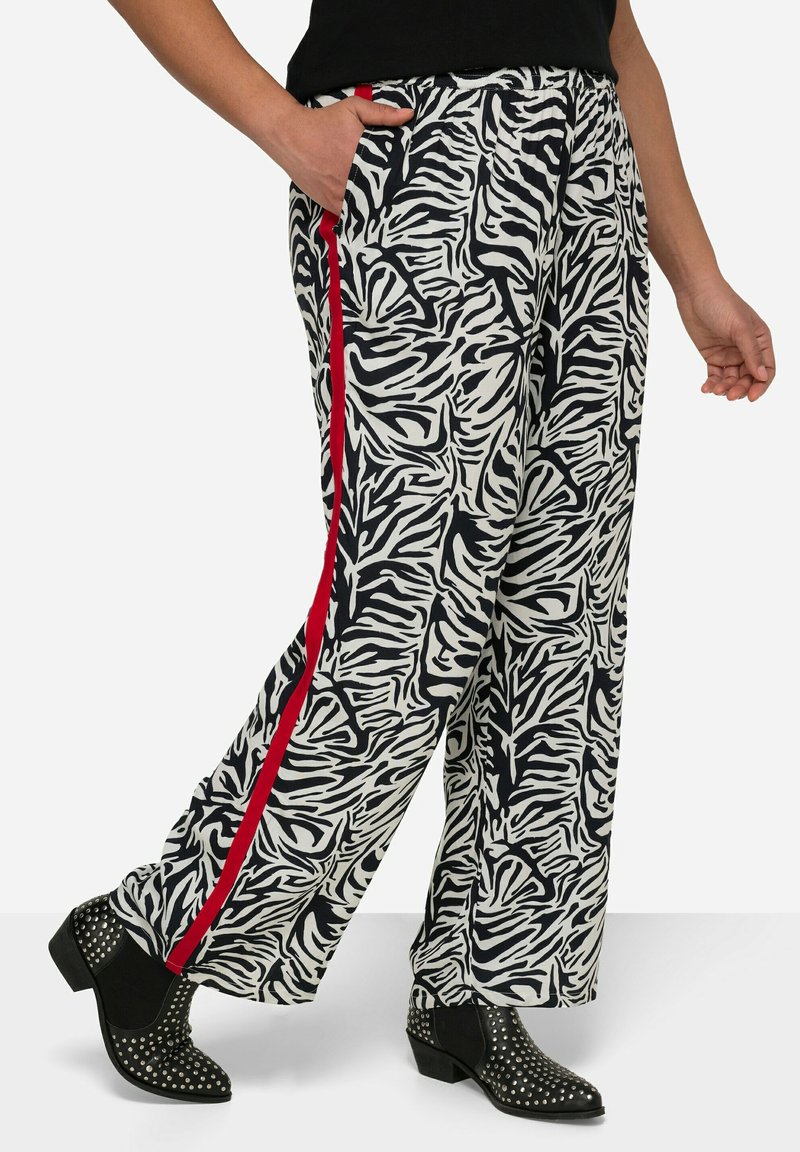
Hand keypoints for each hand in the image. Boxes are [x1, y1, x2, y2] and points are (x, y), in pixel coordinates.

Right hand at [266, 95, 413, 216]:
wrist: (290, 135)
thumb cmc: (322, 121)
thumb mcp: (354, 109)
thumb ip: (382, 113)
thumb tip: (409, 114)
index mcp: (361, 157)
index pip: (389, 177)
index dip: (402, 185)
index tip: (413, 189)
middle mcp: (350, 179)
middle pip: (379, 197)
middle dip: (392, 200)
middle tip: (407, 206)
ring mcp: (338, 194)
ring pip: (364, 211)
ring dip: (376, 212)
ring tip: (392, 215)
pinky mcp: (328, 203)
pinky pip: (348, 216)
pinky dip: (359, 217)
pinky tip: (370, 219)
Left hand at [674, 275, 775, 401]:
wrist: (695, 293)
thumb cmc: (722, 304)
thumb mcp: (740, 329)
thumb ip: (752, 353)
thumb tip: (762, 376)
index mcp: (761, 340)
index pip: (767, 369)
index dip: (761, 385)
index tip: (750, 397)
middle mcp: (747, 349)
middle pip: (748, 378)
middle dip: (740, 388)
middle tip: (729, 395)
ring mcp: (730, 353)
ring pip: (731, 379)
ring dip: (725, 388)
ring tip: (714, 390)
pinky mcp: (713, 356)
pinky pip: (716, 375)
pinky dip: (712, 384)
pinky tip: (706, 388)